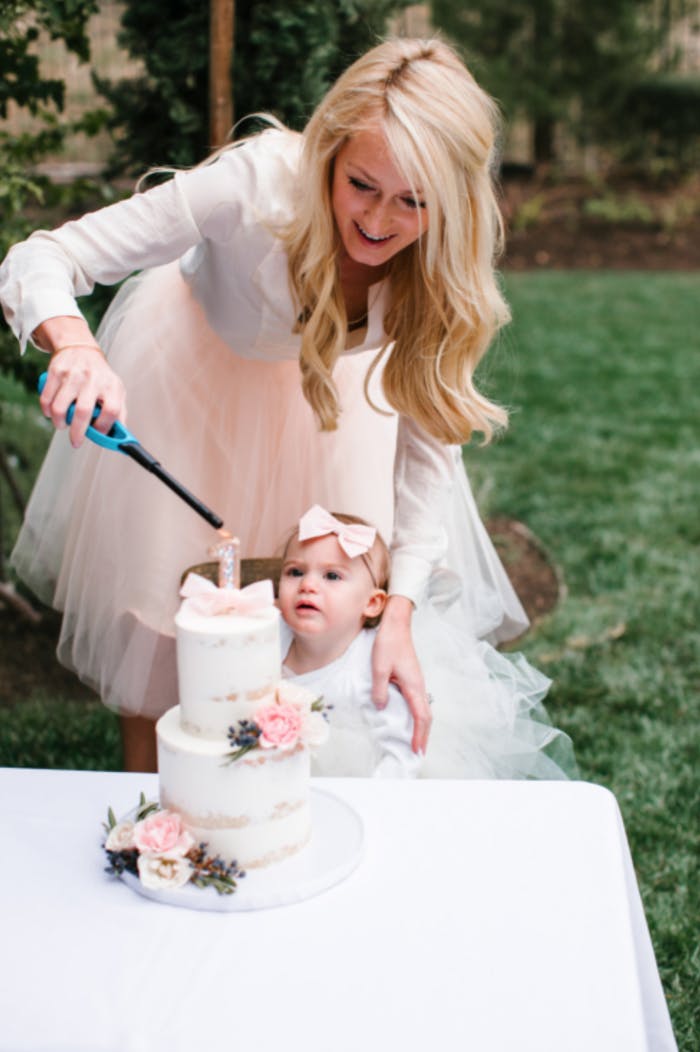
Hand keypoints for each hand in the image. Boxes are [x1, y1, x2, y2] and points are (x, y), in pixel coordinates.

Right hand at [35, 320, 125, 446]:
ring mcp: (73, 375)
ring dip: (59, 423)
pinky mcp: (56, 372)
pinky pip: (46, 399)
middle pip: (83, 412)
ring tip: (63, 424)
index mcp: (111, 386)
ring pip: (60, 408)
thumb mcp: (116, 391)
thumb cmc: (100, 376)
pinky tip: (52, 413)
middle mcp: (93, 379)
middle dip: (77, 433)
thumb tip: (120, 438)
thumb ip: (119, 414)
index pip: (112, 411)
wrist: (81, 349)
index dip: (104, 426)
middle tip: (75, 442)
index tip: (97, 431)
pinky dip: (47, 411)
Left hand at [372, 594, 431, 754]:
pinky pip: (418, 702)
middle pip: (426, 717)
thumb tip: (382, 707)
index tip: (417, 750)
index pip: (421, 717)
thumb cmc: (388, 644)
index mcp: (413, 686)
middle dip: (424, 736)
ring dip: (421, 726)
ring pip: (424, 709)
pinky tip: (409, 720)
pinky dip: (417, 715)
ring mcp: (417, 682)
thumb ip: (380, 690)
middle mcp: (419, 686)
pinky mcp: (412, 679)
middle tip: (419, 752)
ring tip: (415, 741)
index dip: (420, 735)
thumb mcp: (378, 668)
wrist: (396, 626)